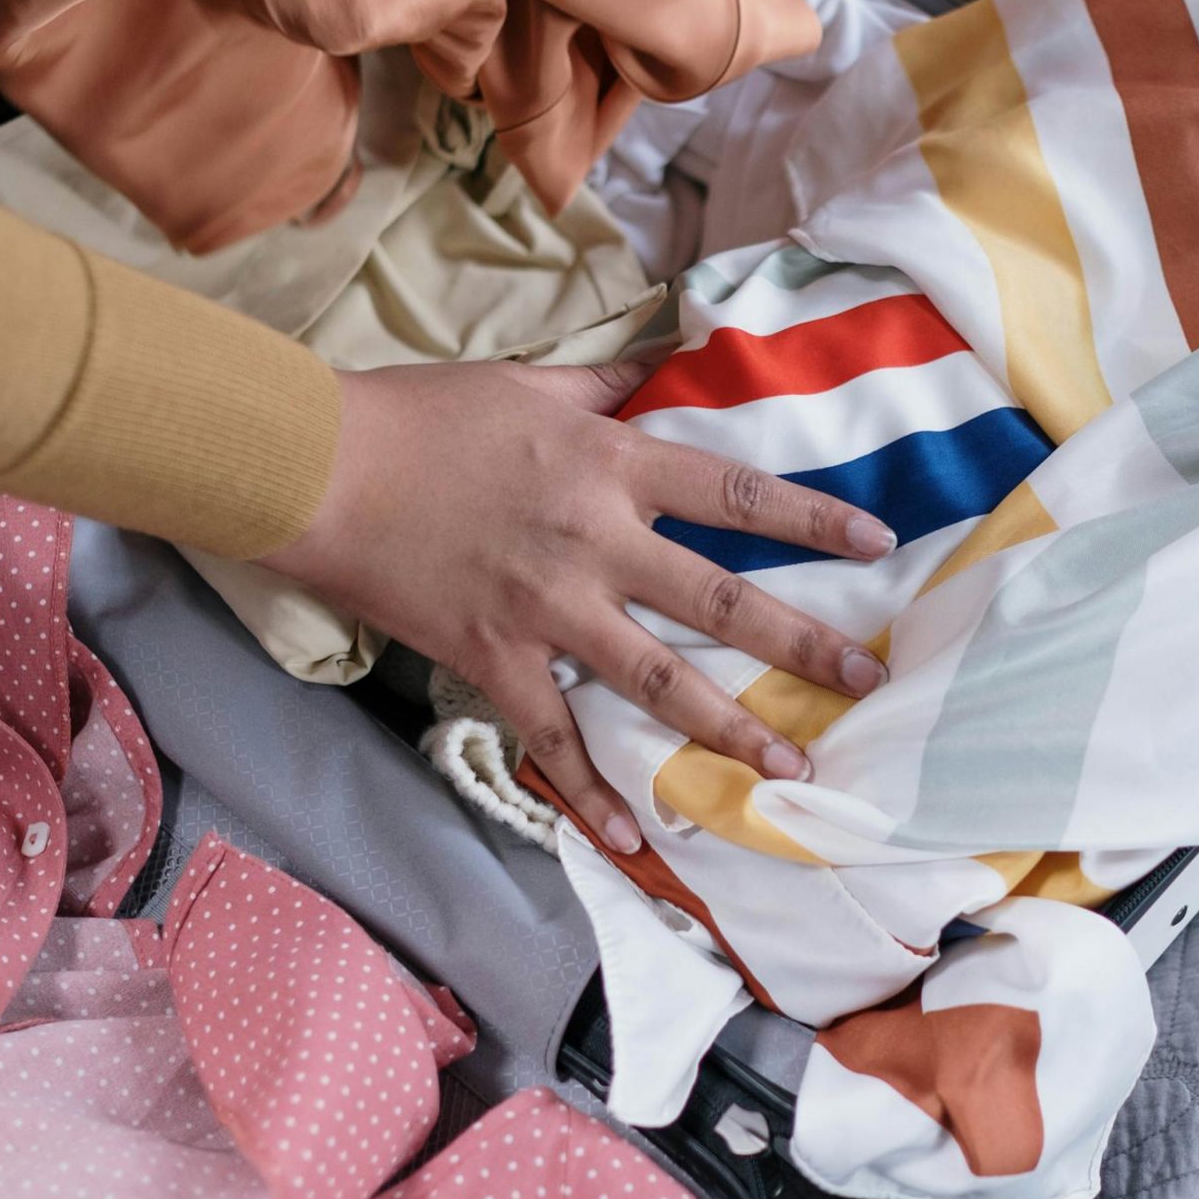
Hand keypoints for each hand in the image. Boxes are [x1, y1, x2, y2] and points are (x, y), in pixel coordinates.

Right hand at [262, 356, 893, 852]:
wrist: (320, 467)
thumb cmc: (421, 414)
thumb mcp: (526, 383)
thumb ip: (602, 384)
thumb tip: (659, 356)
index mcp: (612, 467)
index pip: (736, 494)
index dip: (813, 520)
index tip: (878, 544)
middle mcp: (597, 544)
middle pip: (723, 602)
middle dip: (804, 645)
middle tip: (868, 682)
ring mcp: (549, 610)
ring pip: (659, 681)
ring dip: (731, 730)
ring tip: (791, 769)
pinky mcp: (496, 659)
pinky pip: (555, 738)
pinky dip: (592, 793)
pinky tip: (634, 842)